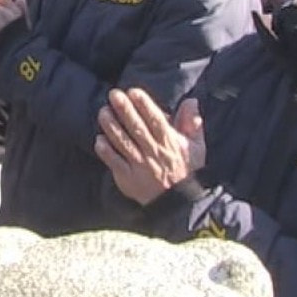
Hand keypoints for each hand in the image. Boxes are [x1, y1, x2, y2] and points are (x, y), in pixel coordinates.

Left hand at [95, 88, 202, 204]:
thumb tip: (191, 102)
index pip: (156, 121)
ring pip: (123, 143)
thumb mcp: (197, 147)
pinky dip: (106, 151)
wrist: (179, 204)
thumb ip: (193, 124)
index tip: (134, 92)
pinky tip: (99, 139)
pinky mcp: (128, 179)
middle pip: (137, 128)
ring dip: (112, 126)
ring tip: (103, 112)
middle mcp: (154, 153)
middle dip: (125, 110)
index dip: (144, 105)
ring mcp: (140, 166)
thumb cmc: (187, 171)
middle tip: (114, 95)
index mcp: (170, 144)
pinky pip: (115, 162)